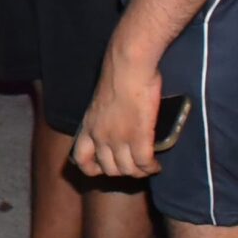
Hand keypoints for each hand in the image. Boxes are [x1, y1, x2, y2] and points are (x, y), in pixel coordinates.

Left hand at [72, 40, 163, 179]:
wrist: (128, 66)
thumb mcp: (102, 101)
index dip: (93, 169)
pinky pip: (144, 164)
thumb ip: (105, 118)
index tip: (106, 168)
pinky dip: (151, 168)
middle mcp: (100, 136)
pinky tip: (156, 165)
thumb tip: (116, 126)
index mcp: (89, 126)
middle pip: (109, 170)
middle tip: (136, 165)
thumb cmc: (119, 75)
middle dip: (123, 172)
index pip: (81, 160)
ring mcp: (119, 139)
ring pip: (128, 170)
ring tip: (149, 166)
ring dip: (140, 172)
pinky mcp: (139, 138)